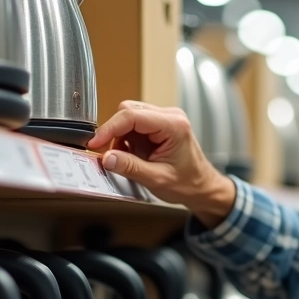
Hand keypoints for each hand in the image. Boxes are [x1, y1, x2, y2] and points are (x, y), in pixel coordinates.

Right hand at [87, 100, 236, 227]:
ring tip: (129, 158)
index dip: (109, 128)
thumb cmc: (188, 184)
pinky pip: (134, 125)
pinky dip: (127, 140)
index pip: (132, 116)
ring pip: (129, 117)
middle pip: (128, 111)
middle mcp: (170, 117)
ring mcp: (164, 119)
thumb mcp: (157, 179)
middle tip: (109, 154)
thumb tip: (107, 158)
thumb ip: (130, 167)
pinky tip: (134, 155)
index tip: (96, 143)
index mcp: (173, 125)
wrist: (202, 187)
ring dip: (121, 137)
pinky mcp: (159, 125)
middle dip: (114, 133)